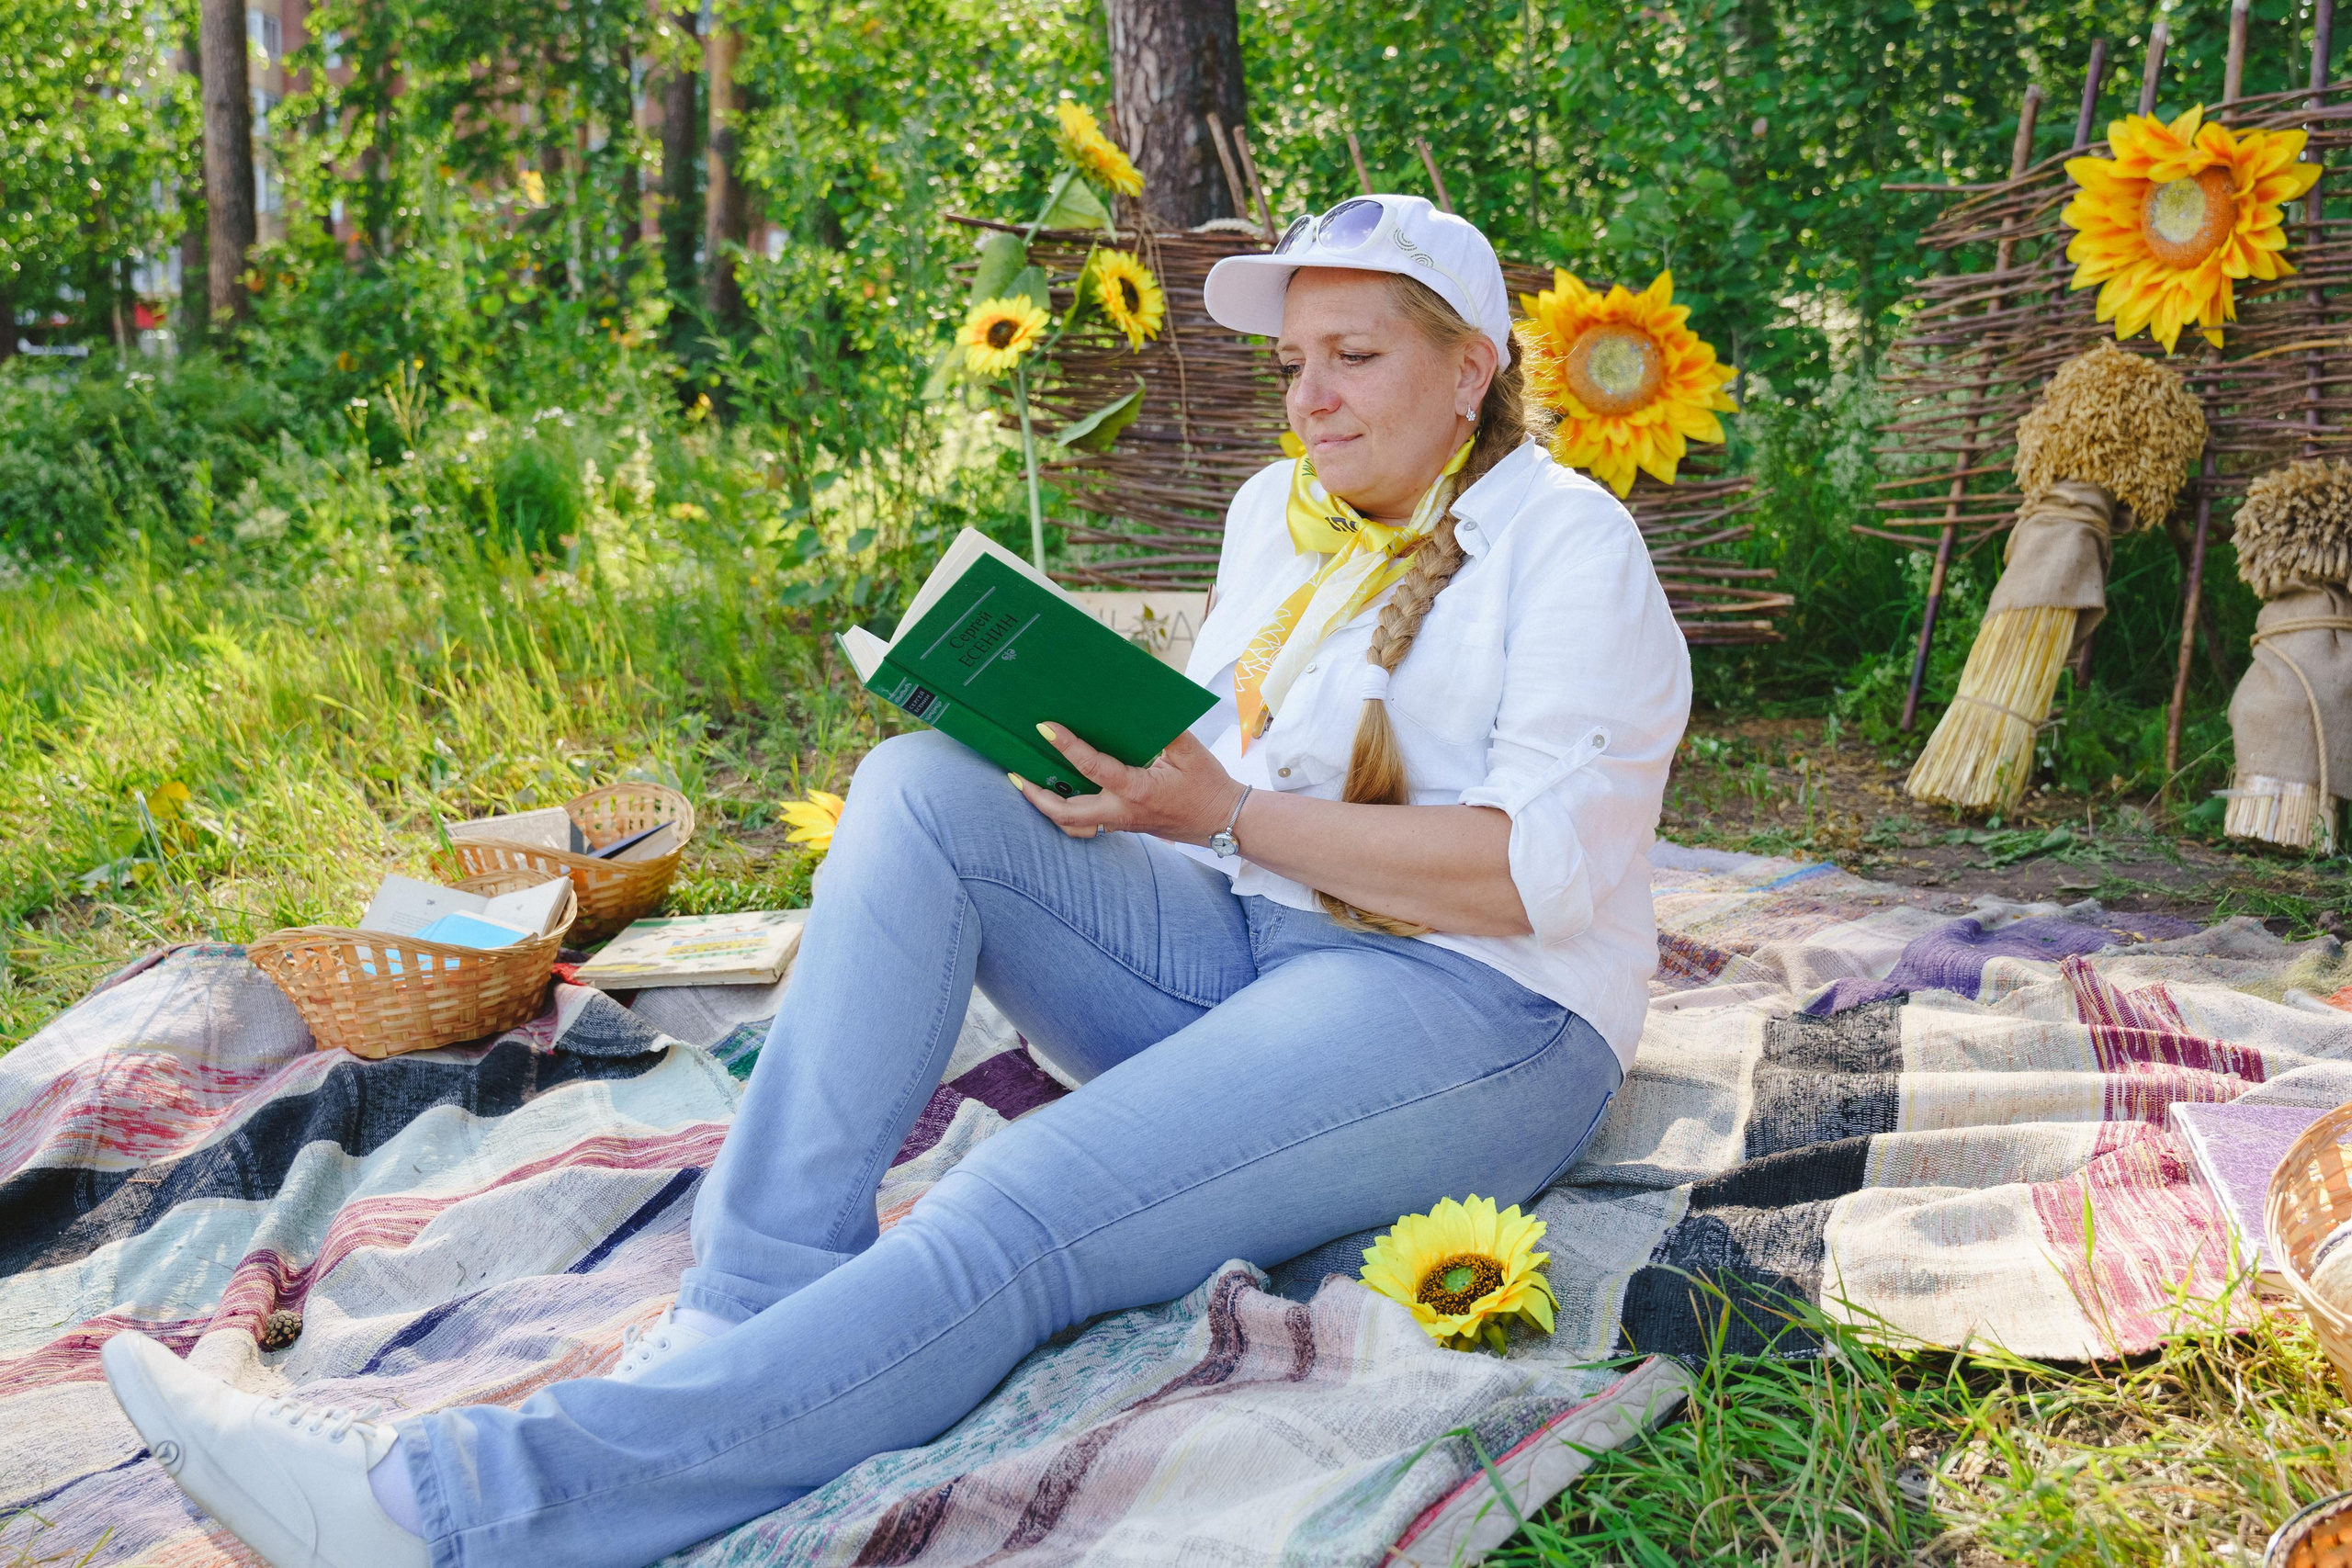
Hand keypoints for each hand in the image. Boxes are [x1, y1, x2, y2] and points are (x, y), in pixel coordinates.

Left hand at [1012, 724, 1244, 843]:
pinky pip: (1086, 826)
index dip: (1066, 745)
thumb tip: (1139, 702)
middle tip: (1013, 773)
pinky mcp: (1124, 826)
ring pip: (1072, 826)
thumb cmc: (1208, 785)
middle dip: (1035, 794)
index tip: (1045, 726)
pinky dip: (1066, 814)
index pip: (1091, 767)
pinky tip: (1058, 795)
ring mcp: (1121, 823)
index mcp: (1136, 789)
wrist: (1224, 822)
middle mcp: (1122, 811)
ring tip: (1027, 786)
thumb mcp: (1190, 751)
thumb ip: (1165, 728)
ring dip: (1046, 808)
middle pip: (1066, 813)